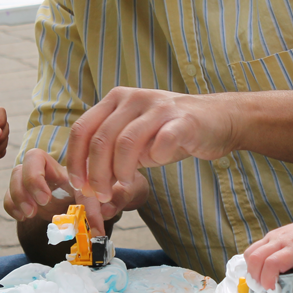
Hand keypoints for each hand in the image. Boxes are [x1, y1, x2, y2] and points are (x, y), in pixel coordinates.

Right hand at [4, 148, 148, 233]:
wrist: (112, 199)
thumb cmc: (117, 188)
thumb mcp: (124, 188)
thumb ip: (120, 197)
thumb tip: (105, 210)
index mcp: (66, 164)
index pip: (39, 157)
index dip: (36, 175)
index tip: (47, 198)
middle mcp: (49, 172)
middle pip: (21, 165)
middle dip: (26, 185)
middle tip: (39, 206)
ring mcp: (37, 186)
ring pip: (14, 179)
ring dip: (16, 196)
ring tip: (29, 214)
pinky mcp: (32, 201)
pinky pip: (10, 197)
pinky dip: (11, 206)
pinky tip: (23, 216)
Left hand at [65, 87, 235, 202]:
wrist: (217, 120)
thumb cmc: (169, 132)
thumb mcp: (133, 140)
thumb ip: (110, 154)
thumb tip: (86, 185)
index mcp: (115, 100)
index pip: (82, 129)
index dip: (75, 160)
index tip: (79, 186)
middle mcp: (133, 98)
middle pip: (101, 139)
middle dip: (97, 173)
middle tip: (102, 195)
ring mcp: (158, 106)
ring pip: (125, 141)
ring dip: (121, 171)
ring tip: (125, 185)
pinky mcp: (183, 119)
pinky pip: (162, 140)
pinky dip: (156, 157)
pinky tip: (158, 162)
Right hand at [243, 216, 292, 292]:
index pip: (272, 263)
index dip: (267, 280)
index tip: (272, 292)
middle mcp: (280, 240)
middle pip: (256, 258)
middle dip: (256, 278)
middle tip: (266, 290)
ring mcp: (273, 236)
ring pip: (251, 252)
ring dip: (252, 270)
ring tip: (263, 281)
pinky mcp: (270, 235)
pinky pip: (254, 249)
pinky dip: (254, 262)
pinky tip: (265, 271)